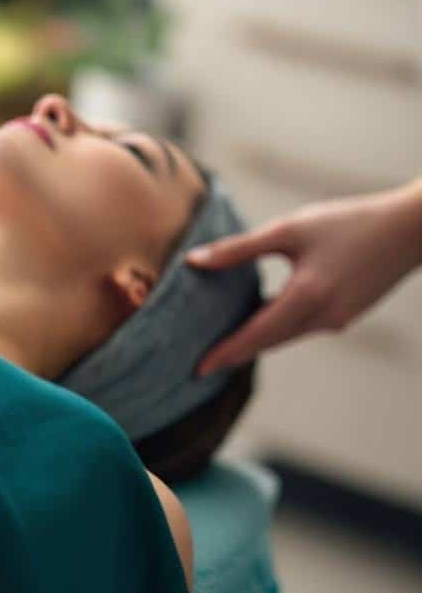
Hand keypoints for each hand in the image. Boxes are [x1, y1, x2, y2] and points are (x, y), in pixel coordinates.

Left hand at [186, 180, 421, 375]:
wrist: (412, 229)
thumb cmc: (349, 222)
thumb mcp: (289, 230)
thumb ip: (239, 249)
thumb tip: (193, 262)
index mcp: (306, 298)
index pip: (254, 335)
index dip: (224, 353)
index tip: (196, 370)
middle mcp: (323, 318)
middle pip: (267, 343)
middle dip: (234, 354)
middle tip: (200, 364)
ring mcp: (338, 320)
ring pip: (285, 337)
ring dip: (254, 342)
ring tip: (221, 345)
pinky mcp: (346, 315)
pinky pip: (301, 328)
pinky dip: (276, 329)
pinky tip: (257, 320)